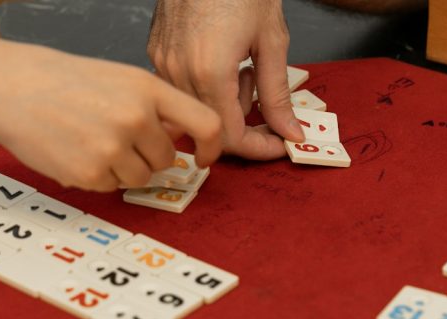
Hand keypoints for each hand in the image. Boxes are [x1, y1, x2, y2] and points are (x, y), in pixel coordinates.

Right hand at [0, 44, 221, 191]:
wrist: (8, 87)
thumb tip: (184, 139)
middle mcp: (135, 117)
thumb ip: (156, 107)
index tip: (201, 157)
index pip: (205, 124)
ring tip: (91, 140)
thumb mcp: (119, 80)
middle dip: (147, 154)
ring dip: (122, 167)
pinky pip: (112, 187)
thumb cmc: (63, 82)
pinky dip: (98, 176)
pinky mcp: (90, 173)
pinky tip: (76, 151)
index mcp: (147, 89)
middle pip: (166, 158)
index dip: (210, 147)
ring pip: (140, 177)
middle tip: (114, 136)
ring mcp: (112, 148)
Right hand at [147, 0, 304, 159]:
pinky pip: (183, 90)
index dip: (258, 148)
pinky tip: (226, 62)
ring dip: (226, 105)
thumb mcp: (272, 41)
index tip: (277, 144)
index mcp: (210, 71)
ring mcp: (163, 61)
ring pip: (196, 111)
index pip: (230, 137)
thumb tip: (289, 132)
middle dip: (244, 124)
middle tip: (265, 99)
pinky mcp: (157, 51)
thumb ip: (278, 95)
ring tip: (245, 71)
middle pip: (212, 129)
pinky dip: (208, 89)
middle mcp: (179, 70)